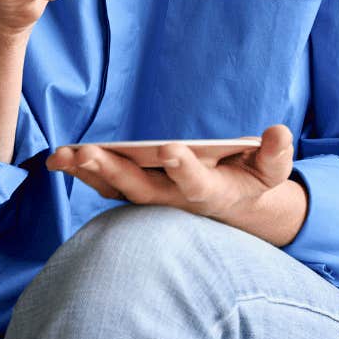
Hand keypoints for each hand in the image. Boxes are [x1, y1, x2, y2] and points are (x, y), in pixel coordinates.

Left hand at [45, 124, 294, 222]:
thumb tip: (278, 132)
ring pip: (116, 189)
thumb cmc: (251, 180)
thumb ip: (275, 154)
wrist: (232, 205)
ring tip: (63, 155)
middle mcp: (174, 200)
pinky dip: (81, 173)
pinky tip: (59, 158)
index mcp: (210, 191)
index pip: (195, 182)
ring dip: (89, 173)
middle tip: (90, 152)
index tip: (170, 148)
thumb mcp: (271, 170)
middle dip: (115, 170)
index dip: (183, 167)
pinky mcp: (135, 191)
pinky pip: (104, 185)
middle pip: (141, 189)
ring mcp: (151, 197)